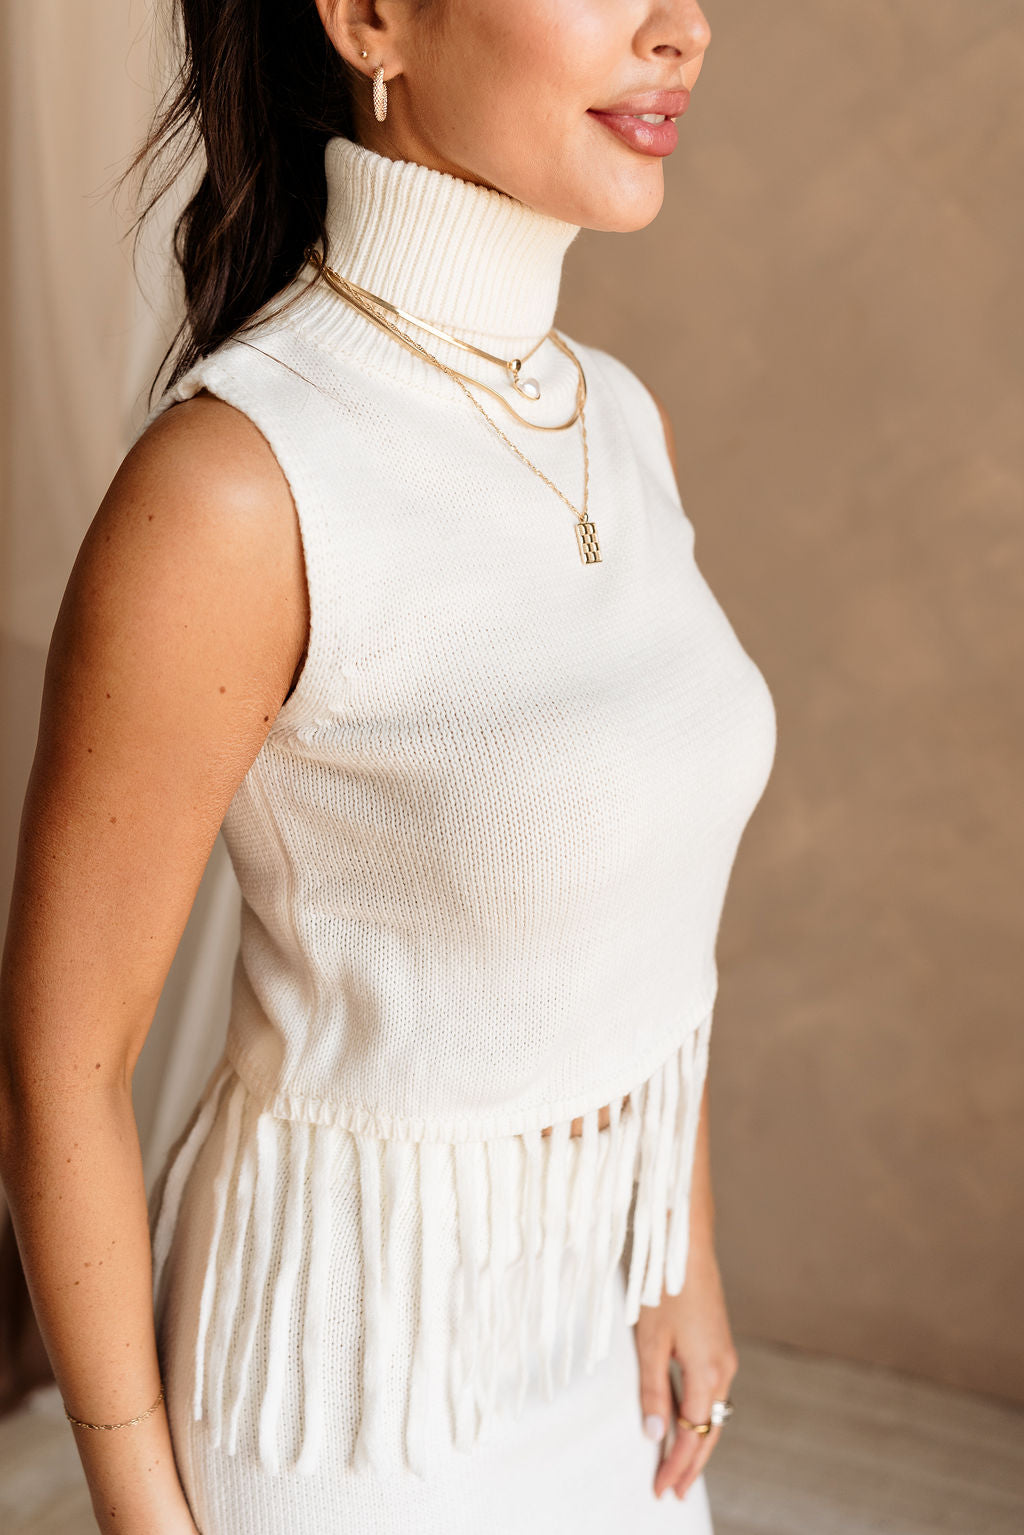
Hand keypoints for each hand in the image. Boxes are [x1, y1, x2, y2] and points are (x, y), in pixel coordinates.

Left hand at [633, 1236, 737, 1500]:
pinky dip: (698, 1414)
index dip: (677, 1465)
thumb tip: (654, 1435)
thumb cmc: (664, 1288)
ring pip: (714, 1412)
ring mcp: (724, 1355)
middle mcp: (724, 1368)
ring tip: (678, 1465)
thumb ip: (653, 1390)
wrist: (686, 1244)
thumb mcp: (650, 1341)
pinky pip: (712, 1392)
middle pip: (710, 1430)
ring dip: (696, 1440)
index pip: (692, 1434)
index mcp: (708, 1372)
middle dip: (691, 1463)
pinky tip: (681, 1419)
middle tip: (673, 1492)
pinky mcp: (718, 1344)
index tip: (661, 1490)